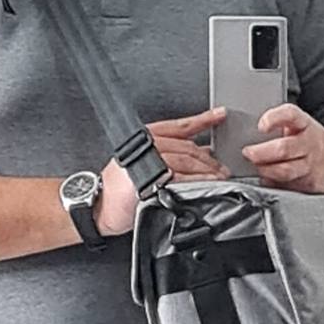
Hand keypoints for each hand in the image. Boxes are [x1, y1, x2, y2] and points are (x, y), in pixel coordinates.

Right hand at [96, 108, 228, 236]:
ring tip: (220, 178)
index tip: (220, 114)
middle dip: (210, 158)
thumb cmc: (119, 192)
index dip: (203, 119)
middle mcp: (147, 146)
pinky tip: (209, 184)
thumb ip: (166, 157)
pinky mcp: (150, 180)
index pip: (179, 126)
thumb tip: (198, 156)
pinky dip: (198, 182)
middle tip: (223, 168)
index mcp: (146, 138)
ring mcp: (148, 162)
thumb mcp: (141, 165)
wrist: (100, 208)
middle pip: (187, 147)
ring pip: (186, 160)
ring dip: (208, 170)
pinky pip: (182, 179)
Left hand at [243, 104, 323, 194]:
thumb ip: (279, 128)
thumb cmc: (313, 142)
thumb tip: (249, 135)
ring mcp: (310, 165)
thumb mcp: (301, 126)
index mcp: (305, 125)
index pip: (290, 115)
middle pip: (284, 148)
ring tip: (256, 168)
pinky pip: (287, 185)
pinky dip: (273, 183)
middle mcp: (309, 144)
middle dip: (261, 152)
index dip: (274, 118)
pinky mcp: (309, 184)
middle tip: (247, 153)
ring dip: (265, 170)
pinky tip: (267, 179)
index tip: (261, 125)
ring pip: (285, 170)